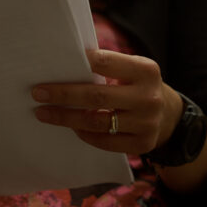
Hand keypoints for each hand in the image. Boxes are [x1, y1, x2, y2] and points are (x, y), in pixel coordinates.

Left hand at [31, 50, 182, 154]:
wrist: (168, 116)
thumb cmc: (139, 88)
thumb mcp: (133, 72)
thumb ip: (109, 68)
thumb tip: (65, 67)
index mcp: (146, 71)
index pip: (106, 62)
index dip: (79, 63)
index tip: (53, 65)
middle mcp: (148, 97)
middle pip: (96, 96)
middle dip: (63, 95)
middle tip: (38, 93)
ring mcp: (146, 123)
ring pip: (96, 122)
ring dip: (65, 118)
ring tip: (43, 113)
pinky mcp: (142, 144)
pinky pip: (104, 142)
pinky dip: (84, 134)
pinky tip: (70, 127)